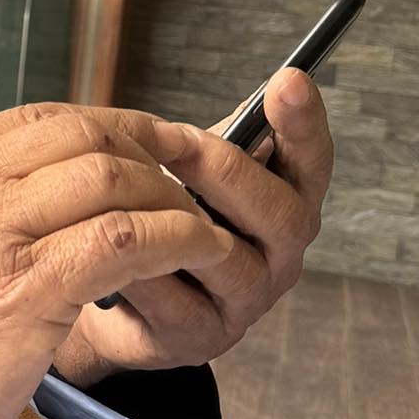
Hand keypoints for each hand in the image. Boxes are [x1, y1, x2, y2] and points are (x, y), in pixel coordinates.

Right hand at [0, 101, 233, 418]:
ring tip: (197, 227)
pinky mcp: (28, 287)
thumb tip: (77, 169)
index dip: (117, 124)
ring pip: (111, 179)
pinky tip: (199, 251)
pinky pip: (123, 240)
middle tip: (184, 190)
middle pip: (85, 136)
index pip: (46, 117)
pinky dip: (175, 238)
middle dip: (151, 157)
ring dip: (172, 199)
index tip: (159, 144)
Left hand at [58, 67, 332, 381]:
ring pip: (230, 260)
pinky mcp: (201, 337)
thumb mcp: (189, 171)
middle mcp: (280, 256)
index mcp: (284, 202)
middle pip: (282, 214)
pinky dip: (145, 268)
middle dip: (228, 170)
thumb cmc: (160, 215)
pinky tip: (114, 242)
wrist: (107, 289)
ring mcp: (246, 302)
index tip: (288, 81)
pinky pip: (177, 303)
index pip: (311, 162)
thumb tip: (243, 90)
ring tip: (138, 189)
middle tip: (177, 141)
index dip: (304, 125)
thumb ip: (214, 141)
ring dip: (182, 219)